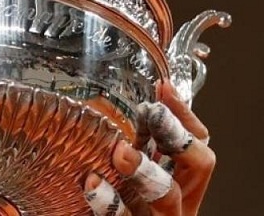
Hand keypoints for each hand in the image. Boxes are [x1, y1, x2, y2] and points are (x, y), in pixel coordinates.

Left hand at [83, 82, 214, 214]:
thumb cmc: (122, 204)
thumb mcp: (132, 174)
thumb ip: (135, 146)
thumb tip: (131, 102)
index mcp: (178, 183)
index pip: (197, 144)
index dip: (185, 116)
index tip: (162, 87)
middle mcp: (176, 204)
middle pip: (199, 167)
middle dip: (177, 137)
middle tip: (152, 112)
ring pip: (168, 199)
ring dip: (147, 171)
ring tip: (121, 152)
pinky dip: (109, 204)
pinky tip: (91, 184)